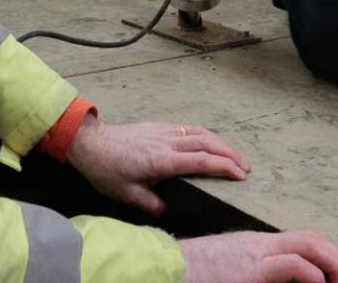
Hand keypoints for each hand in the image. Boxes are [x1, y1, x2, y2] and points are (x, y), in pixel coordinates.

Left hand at [64, 117, 247, 215]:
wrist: (91, 143)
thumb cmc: (107, 170)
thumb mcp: (126, 194)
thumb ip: (151, 204)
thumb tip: (169, 209)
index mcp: (162, 161)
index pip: (202, 161)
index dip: (224, 167)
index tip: (240, 175)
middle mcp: (168, 142)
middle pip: (208, 143)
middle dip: (231, 154)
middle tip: (246, 168)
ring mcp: (164, 131)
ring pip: (201, 133)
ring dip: (222, 143)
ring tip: (235, 156)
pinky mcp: (159, 127)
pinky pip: (189, 128)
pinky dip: (207, 135)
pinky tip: (212, 143)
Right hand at [180, 231, 337, 282]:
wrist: (166, 271)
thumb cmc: (195, 277)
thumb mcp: (233, 274)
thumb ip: (260, 274)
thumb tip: (285, 280)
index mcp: (258, 246)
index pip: (305, 242)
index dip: (333, 255)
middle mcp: (261, 244)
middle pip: (314, 240)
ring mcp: (257, 254)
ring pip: (310, 246)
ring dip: (336, 265)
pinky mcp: (252, 268)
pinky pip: (293, 265)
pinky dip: (314, 275)